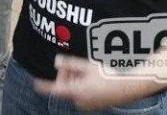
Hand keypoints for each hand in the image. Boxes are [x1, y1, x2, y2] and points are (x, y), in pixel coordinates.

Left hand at [34, 55, 156, 110]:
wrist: (130, 86)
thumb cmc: (109, 75)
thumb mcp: (87, 66)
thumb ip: (69, 64)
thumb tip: (56, 62)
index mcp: (77, 92)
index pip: (55, 89)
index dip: (45, 86)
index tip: (36, 83)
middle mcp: (81, 101)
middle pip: (67, 87)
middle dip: (68, 75)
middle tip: (77, 66)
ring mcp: (90, 105)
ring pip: (76, 90)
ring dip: (77, 80)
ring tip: (88, 70)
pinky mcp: (97, 105)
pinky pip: (85, 94)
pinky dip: (85, 85)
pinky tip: (95, 78)